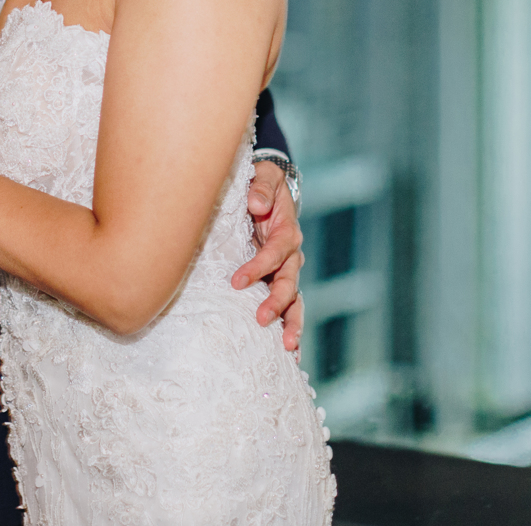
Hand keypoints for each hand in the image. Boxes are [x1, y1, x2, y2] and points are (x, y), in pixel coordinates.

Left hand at [232, 164, 304, 350]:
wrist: (267, 190)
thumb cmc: (260, 183)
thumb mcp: (263, 176)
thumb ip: (261, 187)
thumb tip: (256, 205)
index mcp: (285, 230)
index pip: (274, 252)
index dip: (258, 267)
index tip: (237, 281)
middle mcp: (290, 254)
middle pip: (289, 281)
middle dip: (276, 301)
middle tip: (260, 318)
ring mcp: (286, 270)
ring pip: (294, 300)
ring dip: (291, 322)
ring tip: (287, 346)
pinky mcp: (278, 280)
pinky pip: (288, 306)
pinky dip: (289, 328)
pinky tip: (288, 353)